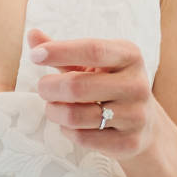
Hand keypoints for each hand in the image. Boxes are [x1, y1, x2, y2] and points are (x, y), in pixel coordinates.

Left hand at [28, 27, 155, 156]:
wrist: (144, 124)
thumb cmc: (108, 85)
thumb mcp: (91, 64)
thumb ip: (62, 51)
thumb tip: (32, 34)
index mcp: (129, 56)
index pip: (93, 50)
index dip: (60, 51)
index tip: (35, 55)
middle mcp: (137, 84)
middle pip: (77, 86)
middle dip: (49, 87)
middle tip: (43, 88)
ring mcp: (136, 115)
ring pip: (75, 116)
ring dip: (54, 111)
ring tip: (53, 107)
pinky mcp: (129, 142)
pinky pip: (82, 138)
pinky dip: (67, 131)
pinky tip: (69, 125)